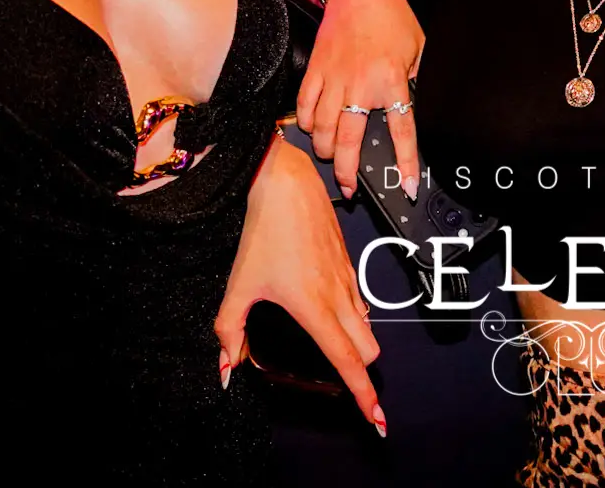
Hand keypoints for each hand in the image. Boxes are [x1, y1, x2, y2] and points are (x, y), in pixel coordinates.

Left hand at [215, 135, 385, 434]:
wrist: (285, 183)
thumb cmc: (263, 232)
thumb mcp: (239, 285)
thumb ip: (230, 332)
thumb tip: (226, 370)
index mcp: (315, 310)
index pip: (348, 364)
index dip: (365, 397)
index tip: (378, 421)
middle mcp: (339, 298)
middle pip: (369, 351)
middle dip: (363, 374)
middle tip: (348, 388)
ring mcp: (347, 279)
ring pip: (368, 326)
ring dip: (360, 346)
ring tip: (339, 354)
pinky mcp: (347, 262)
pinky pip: (361, 302)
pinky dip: (355, 319)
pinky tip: (333, 315)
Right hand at [295, 0, 422, 200]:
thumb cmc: (392, 19)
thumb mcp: (419, 49)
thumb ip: (418, 81)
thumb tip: (421, 107)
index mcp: (391, 79)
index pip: (402, 131)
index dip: (406, 163)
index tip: (409, 187)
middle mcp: (360, 84)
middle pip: (349, 140)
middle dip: (348, 171)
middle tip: (350, 187)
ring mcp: (334, 79)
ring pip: (321, 128)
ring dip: (325, 150)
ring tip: (331, 160)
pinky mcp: (315, 70)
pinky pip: (304, 106)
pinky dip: (305, 123)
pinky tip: (312, 130)